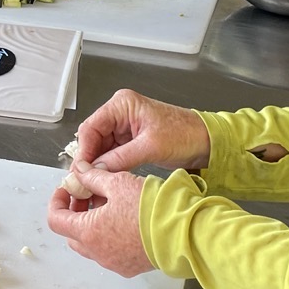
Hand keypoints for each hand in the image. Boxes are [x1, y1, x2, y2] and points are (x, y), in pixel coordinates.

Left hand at [46, 163, 154, 276]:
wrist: (183, 234)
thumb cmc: (149, 208)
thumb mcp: (118, 183)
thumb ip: (93, 177)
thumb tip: (78, 170)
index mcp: (88, 232)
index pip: (55, 220)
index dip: (57, 201)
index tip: (67, 189)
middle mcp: (97, 253)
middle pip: (72, 234)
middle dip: (75, 214)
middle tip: (88, 196)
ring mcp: (114, 263)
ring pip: (92, 245)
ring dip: (92, 226)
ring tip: (109, 206)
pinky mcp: (130, 267)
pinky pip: (111, 253)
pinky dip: (109, 238)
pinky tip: (124, 221)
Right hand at [75, 88, 210, 174]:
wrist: (207, 142)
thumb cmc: (186, 134)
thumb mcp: (151, 147)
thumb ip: (120, 158)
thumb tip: (95, 170)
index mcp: (123, 104)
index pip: (91, 127)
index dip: (84, 150)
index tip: (80, 170)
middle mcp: (120, 113)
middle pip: (92, 138)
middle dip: (88, 160)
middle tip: (83, 181)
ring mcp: (124, 127)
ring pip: (100, 148)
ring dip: (97, 165)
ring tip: (92, 183)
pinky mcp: (129, 140)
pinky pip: (111, 154)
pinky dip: (107, 166)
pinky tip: (104, 179)